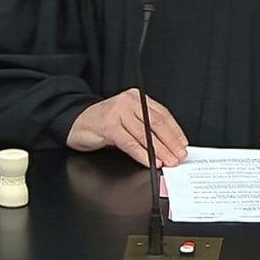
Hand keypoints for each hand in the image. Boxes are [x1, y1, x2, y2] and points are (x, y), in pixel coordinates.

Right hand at [67, 88, 188, 167]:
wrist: (76, 122)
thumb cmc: (103, 123)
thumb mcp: (127, 119)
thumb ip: (144, 127)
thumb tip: (168, 145)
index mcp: (136, 98)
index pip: (162, 114)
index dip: (175, 131)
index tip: (183, 144)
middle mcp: (128, 101)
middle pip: (156, 123)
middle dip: (170, 142)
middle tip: (179, 156)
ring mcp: (118, 112)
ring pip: (145, 134)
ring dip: (159, 150)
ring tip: (168, 161)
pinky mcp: (108, 126)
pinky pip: (130, 142)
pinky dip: (142, 154)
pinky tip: (150, 161)